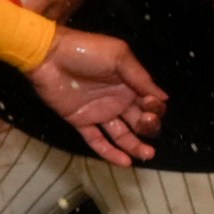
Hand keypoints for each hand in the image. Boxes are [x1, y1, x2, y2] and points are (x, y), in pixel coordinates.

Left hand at [0, 0, 92, 21]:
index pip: (21, 18)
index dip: (6, 21)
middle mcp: (50, 13)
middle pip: (28, 28)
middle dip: (12, 27)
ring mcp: (58, 20)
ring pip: (37, 30)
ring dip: (24, 27)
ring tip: (8, 24)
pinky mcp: (63, 21)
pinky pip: (46, 28)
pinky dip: (35, 26)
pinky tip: (25, 22)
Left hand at [25, 28, 167, 166]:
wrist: (49, 56)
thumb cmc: (87, 52)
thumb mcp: (119, 56)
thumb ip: (141, 77)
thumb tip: (164, 98)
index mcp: (128, 84)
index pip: (149, 103)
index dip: (155, 108)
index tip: (151, 106)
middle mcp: (117, 100)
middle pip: (139, 121)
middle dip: (149, 127)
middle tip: (147, 124)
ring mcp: (99, 112)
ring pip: (122, 135)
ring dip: (135, 146)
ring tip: (147, 154)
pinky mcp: (81, 121)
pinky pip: (97, 141)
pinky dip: (110, 153)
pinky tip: (125, 162)